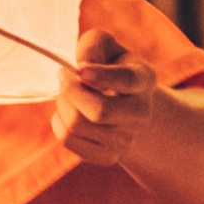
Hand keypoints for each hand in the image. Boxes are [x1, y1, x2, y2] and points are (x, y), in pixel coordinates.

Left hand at [53, 34, 194, 178]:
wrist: (125, 104)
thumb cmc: (109, 67)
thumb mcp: (105, 47)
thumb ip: (94, 46)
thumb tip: (81, 68)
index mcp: (143, 79)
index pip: (126, 80)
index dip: (101, 76)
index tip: (80, 70)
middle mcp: (141, 113)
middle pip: (99, 111)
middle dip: (71, 91)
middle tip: (64, 77)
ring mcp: (127, 139)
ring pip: (77, 126)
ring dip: (62, 104)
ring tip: (67, 94)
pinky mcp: (108, 156)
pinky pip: (69, 141)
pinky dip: (59, 123)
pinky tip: (68, 113)